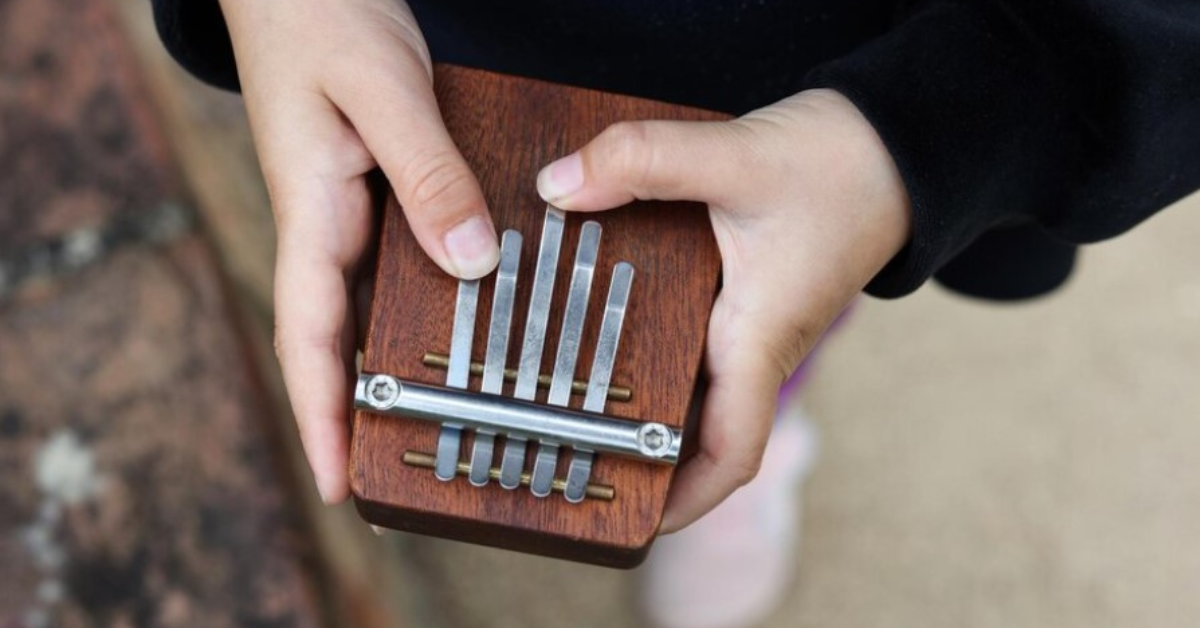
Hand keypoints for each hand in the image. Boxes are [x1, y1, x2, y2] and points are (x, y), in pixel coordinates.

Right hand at [221, 0, 499, 502]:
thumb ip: (426, 173)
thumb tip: (469, 263)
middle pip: (342, 336)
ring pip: (377, 300)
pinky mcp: (377, 183)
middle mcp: (329, 221)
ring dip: (402, 358)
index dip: (321, 415)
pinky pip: (404, 252)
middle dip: (364, 408)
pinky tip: (472, 312)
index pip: (308, 335)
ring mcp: (352, 205)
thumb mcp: (382, 89)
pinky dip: (431, 293)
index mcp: (312, 210)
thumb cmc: (322, 12)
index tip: (335, 484)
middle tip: (407, 469)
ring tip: (449, 415)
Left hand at [536, 90, 910, 531]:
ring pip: (691, 386)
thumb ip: (644, 162)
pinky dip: (652, 346)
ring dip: (643, 401)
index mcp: (759, 337)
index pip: (729, 452)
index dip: (685, 500)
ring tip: (564, 400)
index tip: (636, 522)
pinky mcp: (744, 294)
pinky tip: (603, 322)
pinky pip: (693, 339)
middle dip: (641, 455)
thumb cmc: (842, 164)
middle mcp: (755, 342)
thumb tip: (557, 185)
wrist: (895, 143)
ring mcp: (750, 322)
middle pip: (695, 431)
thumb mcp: (737, 156)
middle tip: (569, 457)